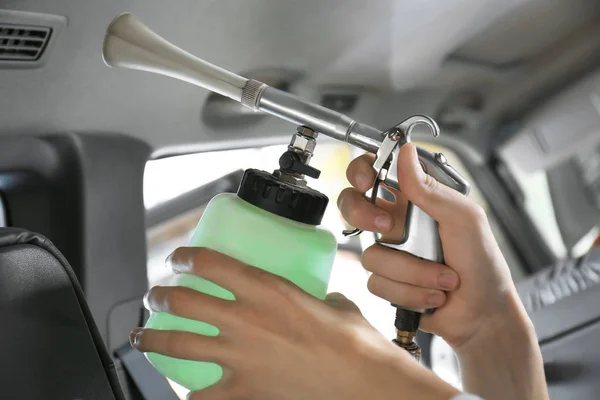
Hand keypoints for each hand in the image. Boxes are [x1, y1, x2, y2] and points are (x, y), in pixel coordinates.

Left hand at [131, 247, 459, 399]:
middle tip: (157, 295)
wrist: (365, 384)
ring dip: (154, 337)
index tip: (179, 258)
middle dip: (162, 295)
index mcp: (268, 289)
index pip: (211, 263)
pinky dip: (190, 394)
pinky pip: (201, 396)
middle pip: (185, 301)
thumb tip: (315, 299)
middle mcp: (246, 319)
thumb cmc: (356, 343)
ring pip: (178, 343)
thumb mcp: (334, 304)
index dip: (186, 257)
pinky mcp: (245, 390)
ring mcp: (241, 356)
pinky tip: (186, 392)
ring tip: (144, 336)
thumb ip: (315, 297)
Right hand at [337, 143, 523, 348]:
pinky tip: (432, 295)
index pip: (376, 172)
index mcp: (416, 199)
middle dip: (363, 216)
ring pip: (370, 254)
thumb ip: (431, 188)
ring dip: (412, 271)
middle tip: (387, 227)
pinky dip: (410, 291)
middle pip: (352, 205)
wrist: (483, 314)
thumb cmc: (483, 263)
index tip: (366, 181)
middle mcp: (397, 222)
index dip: (361, 171)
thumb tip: (406, 152)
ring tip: (443, 278)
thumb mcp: (464, 218)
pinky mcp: (386, 281)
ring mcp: (390, 252)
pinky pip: (377, 282)